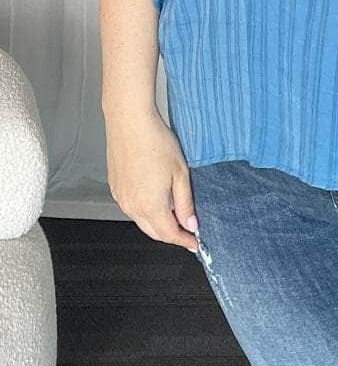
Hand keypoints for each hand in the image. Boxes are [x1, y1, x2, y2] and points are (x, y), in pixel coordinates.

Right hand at [104, 107, 200, 252]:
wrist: (130, 122)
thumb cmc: (156, 142)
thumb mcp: (180, 173)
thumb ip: (185, 203)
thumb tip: (191, 224)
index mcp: (150, 206)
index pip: (169, 234)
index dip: (184, 241)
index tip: (196, 243)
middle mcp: (131, 206)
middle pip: (154, 232)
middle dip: (171, 235)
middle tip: (187, 232)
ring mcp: (120, 197)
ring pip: (141, 221)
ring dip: (157, 223)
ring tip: (174, 215)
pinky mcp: (114, 188)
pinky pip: (131, 208)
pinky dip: (145, 211)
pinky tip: (155, 200)